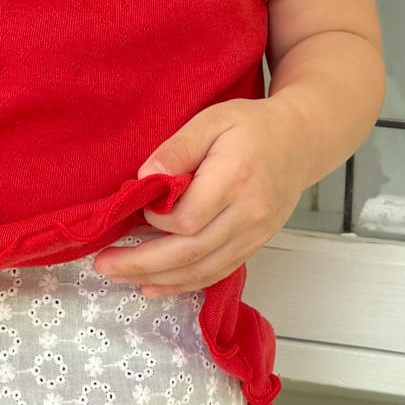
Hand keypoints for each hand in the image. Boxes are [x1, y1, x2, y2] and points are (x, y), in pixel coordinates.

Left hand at [91, 99, 307, 295]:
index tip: (139, 209)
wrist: (299, 142)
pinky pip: (217, 272)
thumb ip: (178, 148)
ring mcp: (255, 234)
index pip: (188, 218)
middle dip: (142, 263)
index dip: (156, 221)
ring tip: (122, 278)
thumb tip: (146, 178)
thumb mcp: (212, 120)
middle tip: (105, 265)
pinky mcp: (254, 244)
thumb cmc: (253, 127)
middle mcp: (249, 213)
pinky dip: (184, 284)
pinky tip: (156, 285)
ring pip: (203, 270)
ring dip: (159, 279)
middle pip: (190, 252)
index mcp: (236, 179)